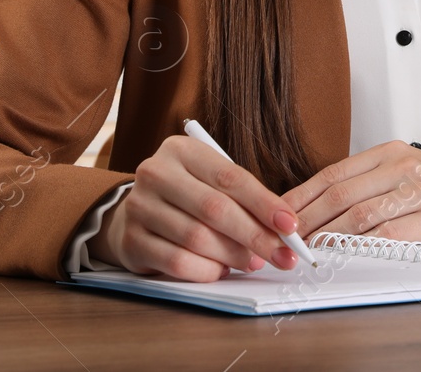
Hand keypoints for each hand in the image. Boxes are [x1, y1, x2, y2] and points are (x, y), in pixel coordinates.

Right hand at [85, 134, 303, 281]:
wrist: (135, 213)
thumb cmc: (187, 196)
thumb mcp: (210, 183)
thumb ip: (242, 200)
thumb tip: (282, 231)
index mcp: (181, 150)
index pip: (230, 177)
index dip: (264, 203)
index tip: (290, 225)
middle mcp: (156, 173)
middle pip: (215, 209)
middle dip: (255, 235)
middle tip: (281, 255)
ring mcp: (139, 206)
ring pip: (197, 238)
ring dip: (233, 256)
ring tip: (252, 262)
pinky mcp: (131, 240)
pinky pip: (177, 262)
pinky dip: (207, 270)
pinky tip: (221, 270)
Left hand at [281, 141, 420, 243]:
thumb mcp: (402, 171)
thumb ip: (366, 183)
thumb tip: (315, 206)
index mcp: (389, 152)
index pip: (334, 173)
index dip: (303, 195)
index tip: (280, 213)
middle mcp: (403, 166)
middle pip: (342, 194)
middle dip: (309, 219)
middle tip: (287, 238)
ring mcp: (420, 190)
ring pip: (361, 214)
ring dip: (330, 235)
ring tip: (310, 250)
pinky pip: (391, 234)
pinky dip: (363, 246)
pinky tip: (346, 254)